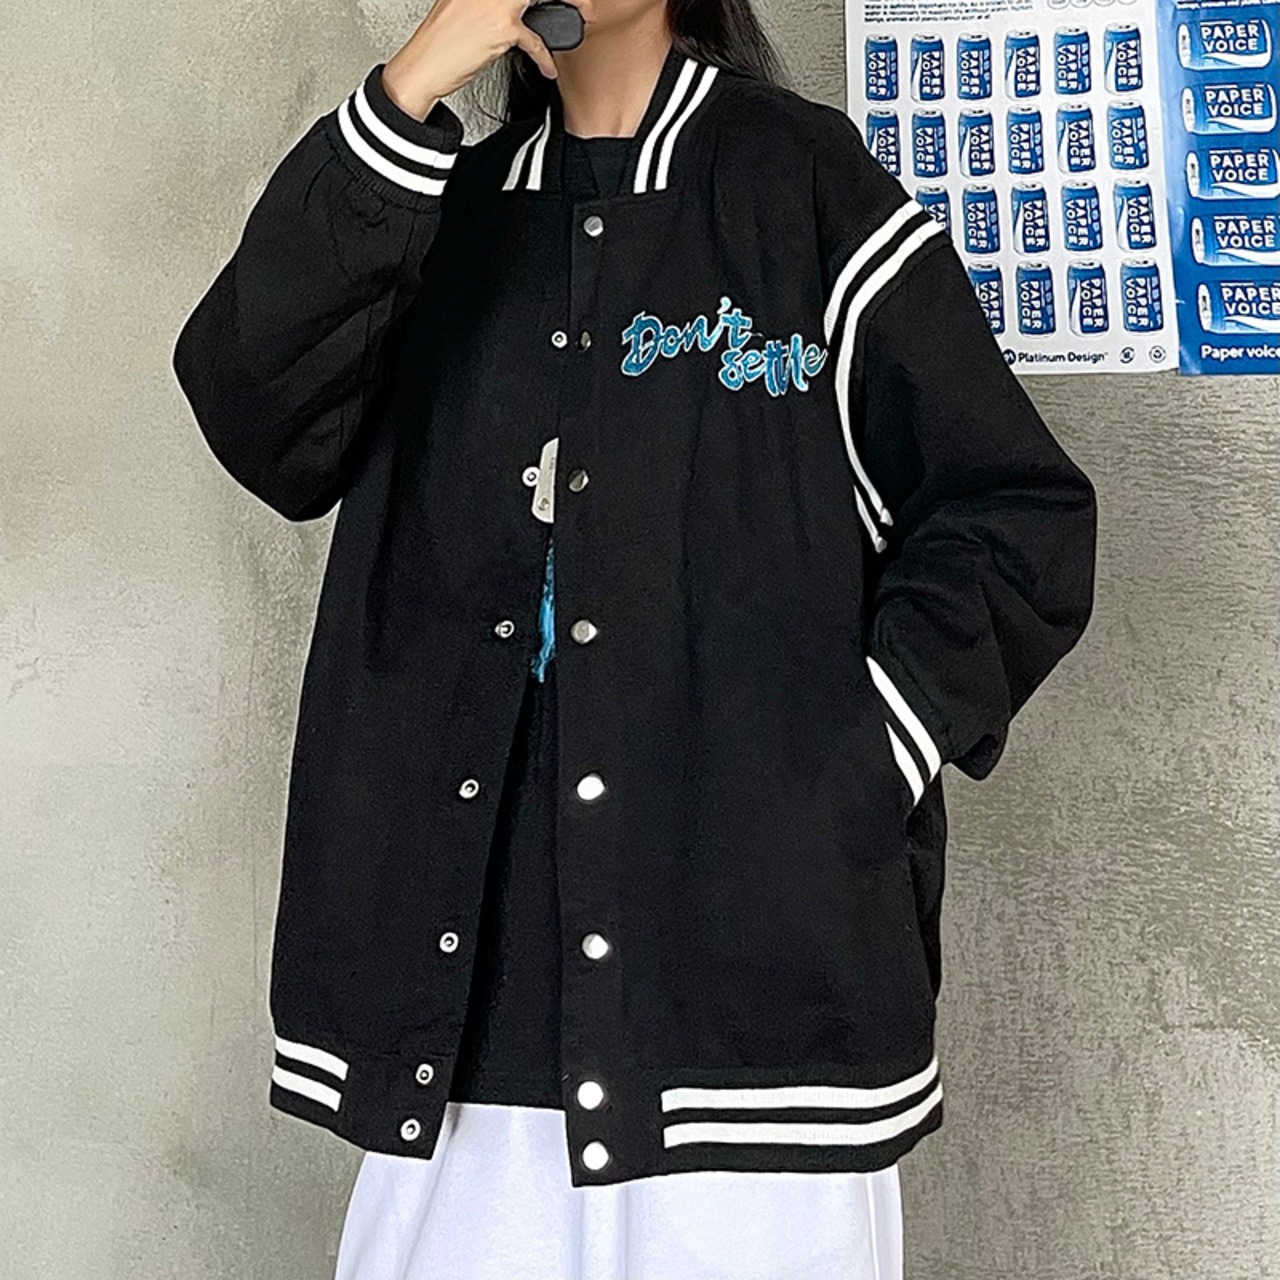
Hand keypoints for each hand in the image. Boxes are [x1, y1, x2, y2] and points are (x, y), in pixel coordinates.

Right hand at [381, 0, 596, 119]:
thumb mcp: (461, 7)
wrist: (423, 67)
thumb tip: (519, 8)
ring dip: (573, 4)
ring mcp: (495, 2)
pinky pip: (535, 40)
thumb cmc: (440, 43)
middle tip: (584, 2)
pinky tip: (547, 67)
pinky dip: (545, 58)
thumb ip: (489, 2)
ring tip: (584, 16)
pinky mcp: (501, 28)